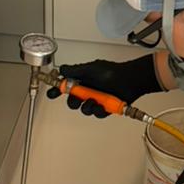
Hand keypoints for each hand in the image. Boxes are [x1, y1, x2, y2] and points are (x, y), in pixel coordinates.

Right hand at [47, 55, 161, 117]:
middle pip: (73, 101)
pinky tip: (101, 106)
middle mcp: (89, 90)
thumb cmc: (113, 72)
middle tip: (76, 98)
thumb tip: (61, 69)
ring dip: (86, 107)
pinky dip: (98, 111)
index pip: (66, 87)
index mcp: (83, 80)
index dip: (58, 91)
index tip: (53, 93)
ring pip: (84, 109)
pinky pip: (96, 114)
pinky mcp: (105, 108)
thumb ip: (74, 71)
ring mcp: (97, 100)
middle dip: (73, 102)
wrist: (130, 80)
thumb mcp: (90, 69)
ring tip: (93, 101)